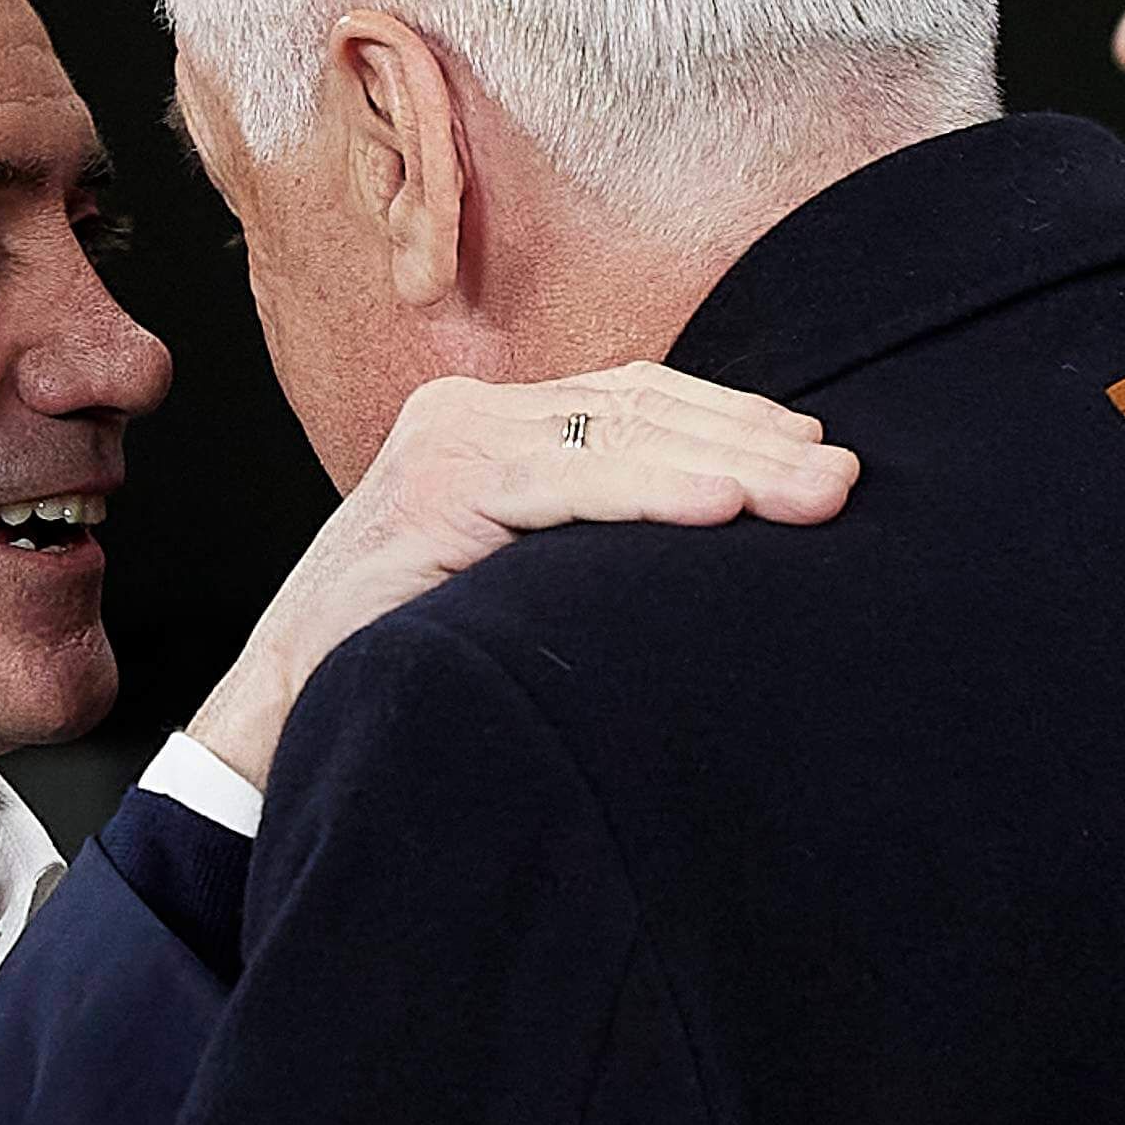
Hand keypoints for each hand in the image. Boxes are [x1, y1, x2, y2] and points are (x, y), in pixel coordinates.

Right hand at [187, 364, 856, 785]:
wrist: (279, 725)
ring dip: (726, 463)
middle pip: (637, 406)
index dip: (731, 420)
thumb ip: (583, 542)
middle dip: (753, 440)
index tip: (816, 456)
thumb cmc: (404, 666)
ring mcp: (444, 446)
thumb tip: (714, 540)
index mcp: (489, 425)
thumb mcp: (513, 582)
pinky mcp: (433, 494)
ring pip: (613, 435)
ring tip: (811, 493)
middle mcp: (465, 417)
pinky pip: (562, 483)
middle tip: (845, 478)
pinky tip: (722, 507)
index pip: (633, 399)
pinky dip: (649, 492)